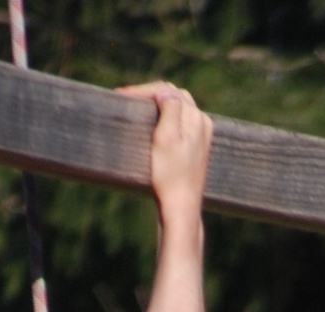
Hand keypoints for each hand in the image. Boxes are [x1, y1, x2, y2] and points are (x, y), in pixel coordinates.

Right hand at [118, 81, 211, 222]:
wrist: (181, 207)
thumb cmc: (170, 176)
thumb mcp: (166, 138)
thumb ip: (169, 109)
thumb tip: (165, 91)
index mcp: (195, 117)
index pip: (167, 91)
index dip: (143, 90)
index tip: (121, 95)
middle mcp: (202, 122)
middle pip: (174, 96)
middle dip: (151, 94)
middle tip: (127, 98)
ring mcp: (202, 134)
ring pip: (178, 107)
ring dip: (159, 103)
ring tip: (138, 106)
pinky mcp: (198, 146)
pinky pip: (182, 121)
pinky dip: (167, 116)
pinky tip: (155, 121)